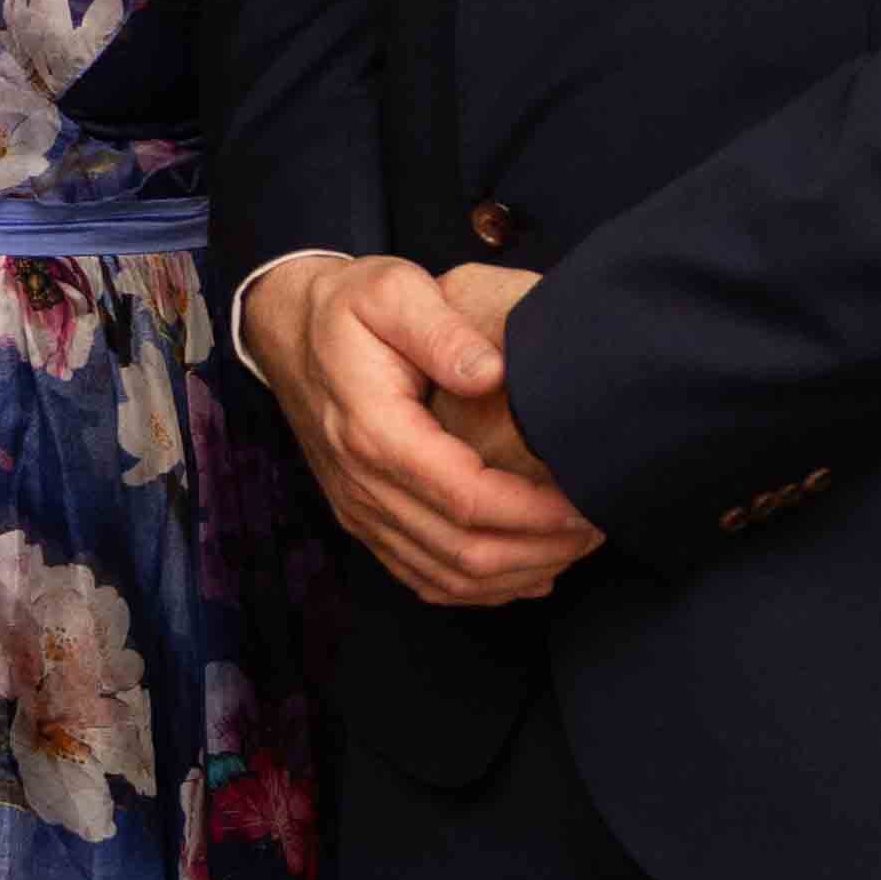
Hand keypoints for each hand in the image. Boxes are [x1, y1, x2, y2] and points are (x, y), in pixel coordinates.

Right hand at [238, 254, 597, 609]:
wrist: (286, 330)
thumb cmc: (346, 308)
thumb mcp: (391, 291)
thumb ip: (442, 330)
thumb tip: (493, 373)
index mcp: (373, 431)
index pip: (466, 498)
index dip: (533, 512)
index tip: (584, 503)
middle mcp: (361, 483)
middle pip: (462, 552)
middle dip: (539, 551)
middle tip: (594, 530)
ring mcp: (358, 509)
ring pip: (446, 576)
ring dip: (516, 575)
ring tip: (571, 549)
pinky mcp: (362, 519)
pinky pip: (422, 577)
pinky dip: (479, 589)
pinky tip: (525, 574)